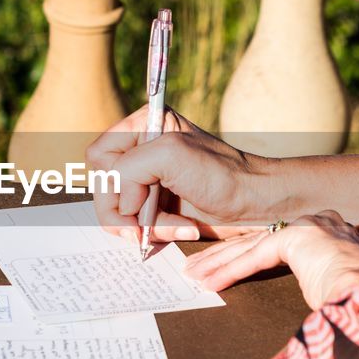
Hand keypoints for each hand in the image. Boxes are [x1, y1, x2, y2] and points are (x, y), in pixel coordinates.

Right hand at [85, 106, 273, 241]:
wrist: (258, 203)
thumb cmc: (223, 173)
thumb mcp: (170, 155)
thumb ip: (129, 169)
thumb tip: (121, 203)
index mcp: (144, 126)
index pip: (100, 156)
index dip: (113, 181)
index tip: (137, 196)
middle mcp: (144, 151)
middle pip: (104, 188)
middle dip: (126, 211)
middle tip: (143, 227)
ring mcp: (151, 181)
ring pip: (119, 212)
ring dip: (145, 225)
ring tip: (176, 225)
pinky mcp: (159, 206)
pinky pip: (137, 226)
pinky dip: (157, 232)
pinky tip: (183, 228)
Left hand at [184, 211, 358, 308]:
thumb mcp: (337, 298)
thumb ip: (320, 295)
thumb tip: (310, 322)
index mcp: (334, 240)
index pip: (279, 245)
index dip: (248, 257)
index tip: (223, 266)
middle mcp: (324, 227)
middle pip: (261, 241)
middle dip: (224, 256)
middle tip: (196, 267)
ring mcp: (314, 229)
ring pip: (254, 246)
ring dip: (220, 263)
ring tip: (194, 276)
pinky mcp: (301, 238)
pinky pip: (257, 255)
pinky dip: (231, 271)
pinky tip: (209, 282)